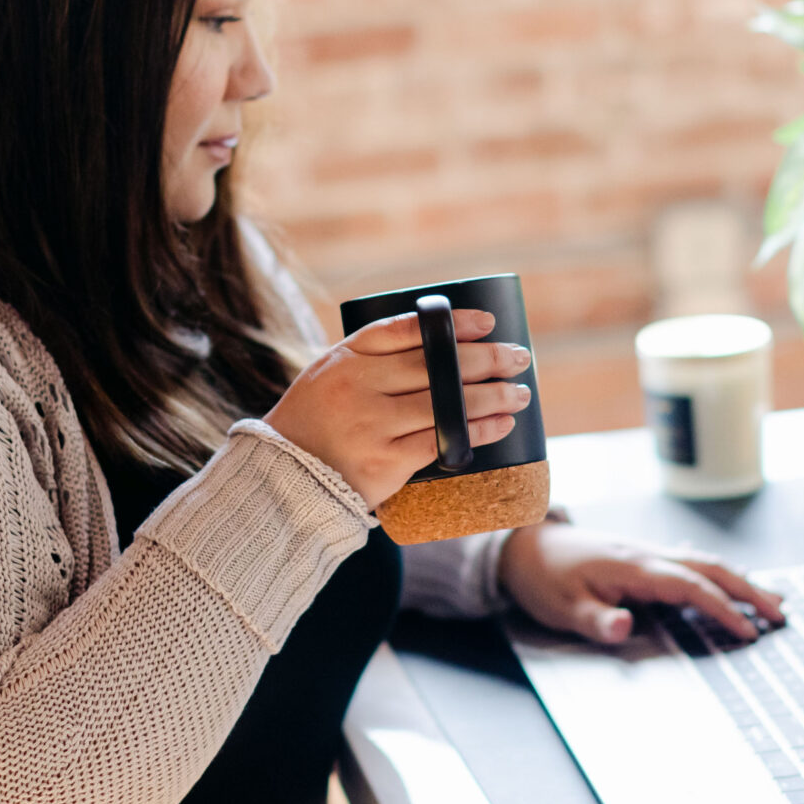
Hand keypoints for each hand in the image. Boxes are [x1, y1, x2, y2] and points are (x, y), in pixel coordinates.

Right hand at [265, 309, 532, 508]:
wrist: (283, 480)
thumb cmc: (317, 423)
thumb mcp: (330, 376)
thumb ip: (375, 360)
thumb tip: (448, 347)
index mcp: (345, 358)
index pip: (407, 329)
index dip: (452, 324)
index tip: (488, 323)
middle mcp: (357, 387)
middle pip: (435, 365)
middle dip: (486, 359)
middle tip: (520, 357)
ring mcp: (371, 426)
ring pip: (445, 404)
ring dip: (492, 397)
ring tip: (520, 393)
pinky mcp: (383, 463)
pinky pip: (442, 441)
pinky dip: (477, 431)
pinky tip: (500, 424)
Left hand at [497, 523, 784, 645]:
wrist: (524, 545)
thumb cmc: (543, 579)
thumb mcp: (561, 608)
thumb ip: (596, 620)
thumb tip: (625, 627)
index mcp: (634, 568)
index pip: (690, 587)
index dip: (722, 609)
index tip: (748, 631)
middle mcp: (648, 555)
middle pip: (710, 568)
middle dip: (748, 590)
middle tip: (782, 613)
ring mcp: (648, 554)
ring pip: (704, 563)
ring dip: (740, 580)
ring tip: (773, 599)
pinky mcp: (643, 558)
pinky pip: (691, 563)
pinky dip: (718, 575)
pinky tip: (731, 582)